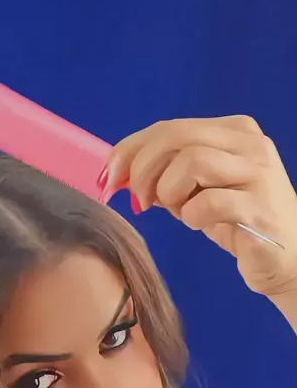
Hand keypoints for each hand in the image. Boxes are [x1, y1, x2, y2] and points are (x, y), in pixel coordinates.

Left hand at [104, 116, 296, 296]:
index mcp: (233, 131)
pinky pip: (208, 203)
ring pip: (192, 162)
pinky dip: (190, 216)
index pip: (169, 128)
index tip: (109, 176)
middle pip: (177, 137)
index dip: (131, 149)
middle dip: (143, 168)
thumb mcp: (196, 193)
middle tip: (137, 200)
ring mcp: (258, 174)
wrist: (286, 259)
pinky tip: (198, 224)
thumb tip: (119, 173)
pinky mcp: (260, 208)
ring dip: (169, 191)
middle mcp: (249, 144)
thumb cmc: (238, 222)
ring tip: (178, 211)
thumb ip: (164, 177)